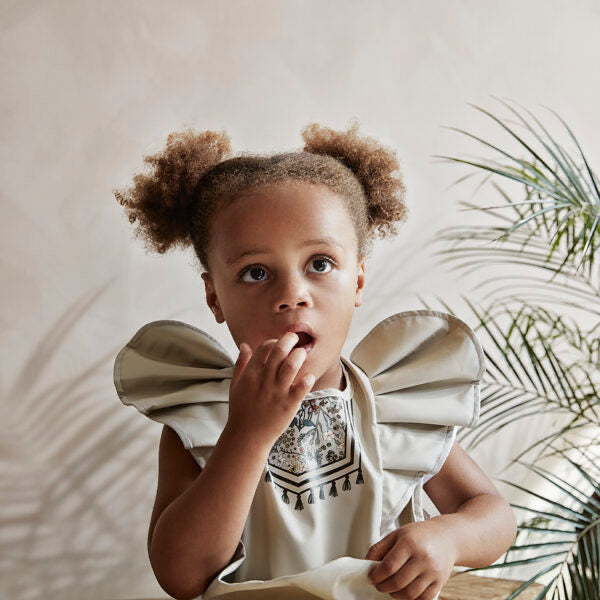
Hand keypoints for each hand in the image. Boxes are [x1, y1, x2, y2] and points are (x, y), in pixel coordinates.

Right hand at [226, 332, 315, 446]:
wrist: (246, 437)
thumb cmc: (240, 411)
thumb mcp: (235, 385)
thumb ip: (241, 364)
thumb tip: (244, 345)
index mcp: (251, 374)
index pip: (264, 348)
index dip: (273, 341)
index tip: (279, 344)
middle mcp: (264, 381)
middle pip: (279, 351)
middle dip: (290, 339)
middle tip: (296, 338)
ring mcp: (277, 392)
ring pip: (291, 365)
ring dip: (299, 355)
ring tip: (302, 353)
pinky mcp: (289, 405)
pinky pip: (302, 387)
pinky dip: (308, 378)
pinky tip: (309, 376)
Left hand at [365, 519, 456, 598]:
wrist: (446, 537)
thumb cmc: (420, 534)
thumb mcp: (397, 534)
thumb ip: (380, 548)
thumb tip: (366, 563)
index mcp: (409, 542)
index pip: (388, 566)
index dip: (376, 576)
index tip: (371, 577)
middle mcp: (422, 557)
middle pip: (397, 582)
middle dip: (383, 587)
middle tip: (379, 584)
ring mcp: (432, 571)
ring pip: (409, 594)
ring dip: (395, 595)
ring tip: (391, 589)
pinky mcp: (440, 582)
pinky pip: (423, 599)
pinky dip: (411, 599)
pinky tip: (405, 592)